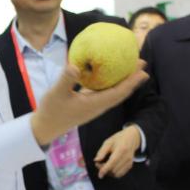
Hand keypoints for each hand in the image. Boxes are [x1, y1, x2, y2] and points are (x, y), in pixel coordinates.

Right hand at [31, 62, 147, 145]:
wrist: (45, 127)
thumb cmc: (51, 111)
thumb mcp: (56, 93)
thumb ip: (66, 80)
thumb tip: (75, 65)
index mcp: (95, 104)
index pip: (118, 92)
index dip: (132, 82)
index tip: (143, 71)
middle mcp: (98, 105)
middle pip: (121, 92)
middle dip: (133, 79)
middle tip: (142, 62)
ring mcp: (94, 105)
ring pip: (114, 92)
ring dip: (124, 80)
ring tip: (131, 66)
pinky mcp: (88, 104)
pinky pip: (104, 91)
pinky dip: (111, 81)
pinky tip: (108, 72)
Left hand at [94, 125, 141, 178]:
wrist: (131, 138)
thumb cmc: (118, 139)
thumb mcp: (108, 142)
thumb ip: (102, 151)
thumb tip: (96, 160)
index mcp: (121, 150)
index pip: (112, 162)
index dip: (105, 170)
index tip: (99, 175)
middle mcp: (126, 157)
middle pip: (114, 170)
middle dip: (104, 170)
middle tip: (99, 164)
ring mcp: (129, 162)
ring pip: (117, 174)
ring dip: (109, 173)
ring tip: (104, 165)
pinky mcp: (130, 166)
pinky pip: (120, 174)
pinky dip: (113, 173)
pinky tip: (110, 167)